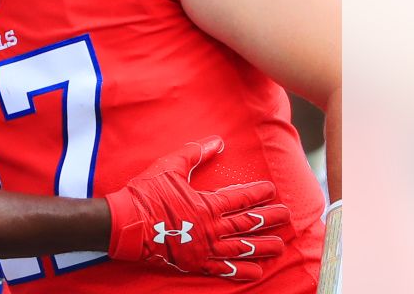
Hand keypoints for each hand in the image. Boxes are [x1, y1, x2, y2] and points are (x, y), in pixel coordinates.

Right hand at [105, 136, 289, 280]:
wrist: (127, 224)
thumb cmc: (146, 193)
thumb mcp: (170, 167)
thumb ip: (195, 153)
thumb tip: (217, 141)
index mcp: (207, 204)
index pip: (240, 198)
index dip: (258, 193)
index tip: (271, 190)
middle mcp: (211, 228)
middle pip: (247, 224)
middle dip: (269, 219)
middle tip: (286, 217)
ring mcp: (205, 248)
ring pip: (242, 248)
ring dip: (262, 247)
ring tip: (279, 246)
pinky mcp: (196, 263)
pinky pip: (224, 269)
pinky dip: (241, 271)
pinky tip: (256, 271)